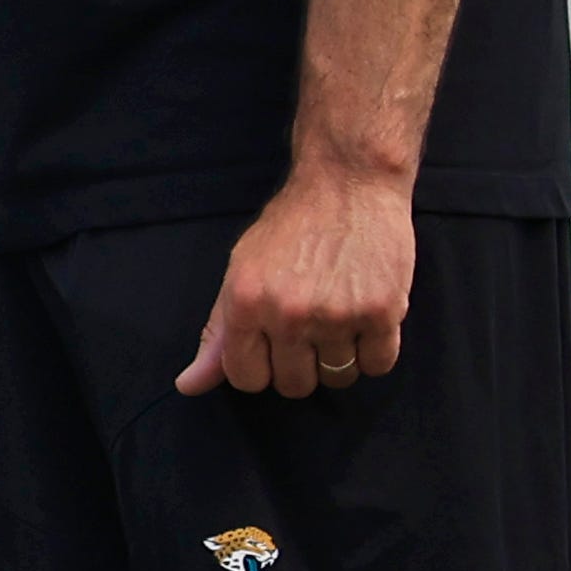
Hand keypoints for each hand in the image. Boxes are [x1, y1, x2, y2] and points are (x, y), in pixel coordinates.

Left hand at [180, 163, 414, 400]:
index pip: (245, 378)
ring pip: (338, 379)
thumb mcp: (240, 272)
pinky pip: (378, 364)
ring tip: (339, 322)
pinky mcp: (382, 311)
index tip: (272, 349)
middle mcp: (289, 314)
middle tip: (309, 333)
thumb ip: (217, 332)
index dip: (259, 368)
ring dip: (339, 360)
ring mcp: (337, 315)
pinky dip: (374, 352)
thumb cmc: (291, 227)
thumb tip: (189, 385)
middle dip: (299, 367)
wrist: (348, 184)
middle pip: (293, 385)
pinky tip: (366, 324)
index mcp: (246, 304)